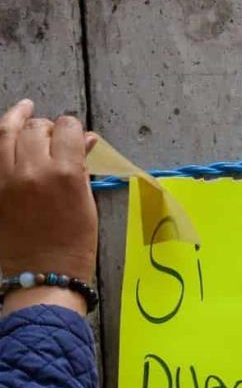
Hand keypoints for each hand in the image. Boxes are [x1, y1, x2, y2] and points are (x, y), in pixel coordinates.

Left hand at [0, 100, 98, 313]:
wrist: (43, 276)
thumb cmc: (74, 246)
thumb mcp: (87, 206)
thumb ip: (82, 169)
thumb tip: (85, 141)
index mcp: (66, 174)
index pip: (68, 129)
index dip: (73, 128)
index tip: (75, 134)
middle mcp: (33, 169)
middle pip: (36, 127)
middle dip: (46, 126)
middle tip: (52, 133)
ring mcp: (6, 176)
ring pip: (6, 131)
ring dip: (17, 119)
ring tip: (23, 112)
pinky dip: (0, 139)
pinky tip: (6, 134)